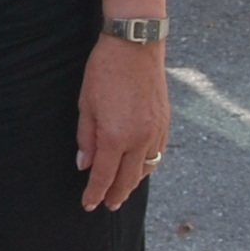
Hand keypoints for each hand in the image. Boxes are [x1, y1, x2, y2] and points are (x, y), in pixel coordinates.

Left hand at [73, 37, 168, 213]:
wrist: (136, 45)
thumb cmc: (105, 70)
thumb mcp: (86, 104)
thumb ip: (86, 137)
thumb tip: (84, 164)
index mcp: (116, 136)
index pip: (103, 176)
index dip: (95, 193)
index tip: (88, 204)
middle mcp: (139, 138)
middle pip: (128, 179)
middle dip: (116, 195)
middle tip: (108, 205)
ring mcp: (156, 131)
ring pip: (146, 168)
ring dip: (134, 182)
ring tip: (123, 190)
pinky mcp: (165, 121)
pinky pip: (158, 152)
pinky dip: (149, 165)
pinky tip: (142, 167)